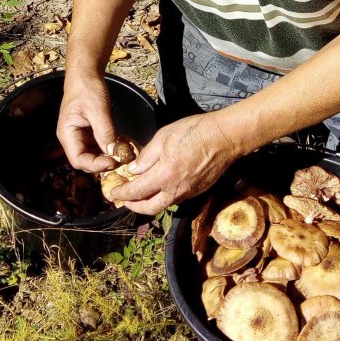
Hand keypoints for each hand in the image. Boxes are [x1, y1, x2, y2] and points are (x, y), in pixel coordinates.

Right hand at [57, 72, 118, 172]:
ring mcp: (81, 136)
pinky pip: (100, 146)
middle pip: (86, 161)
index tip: (114, 161)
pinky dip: (111, 147)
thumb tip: (114, 152)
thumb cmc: (87, 88)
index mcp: (67, 134)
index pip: (78, 160)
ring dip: (109, 156)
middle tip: (123, 159)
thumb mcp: (98, 110)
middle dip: (104, 163)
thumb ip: (105, 132)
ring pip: (95, 155)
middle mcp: (72, 139)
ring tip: (125, 152)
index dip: (95, 165)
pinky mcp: (90, 133)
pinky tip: (123, 144)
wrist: (86, 74)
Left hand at [114, 112, 239, 216]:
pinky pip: (177, 199)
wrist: (225, 137)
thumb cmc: (194, 132)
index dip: (122, 194)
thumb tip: (134, 170)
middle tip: (125, 201)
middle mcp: (176, 190)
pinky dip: (164, 197)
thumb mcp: (164, 137)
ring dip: (149, 203)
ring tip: (140, 195)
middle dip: (134, 206)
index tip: (113, 193)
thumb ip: (146, 157)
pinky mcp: (198, 190)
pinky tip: (161, 187)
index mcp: (164, 176)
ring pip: (164, 205)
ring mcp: (189, 192)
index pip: (137, 191)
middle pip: (150, 208)